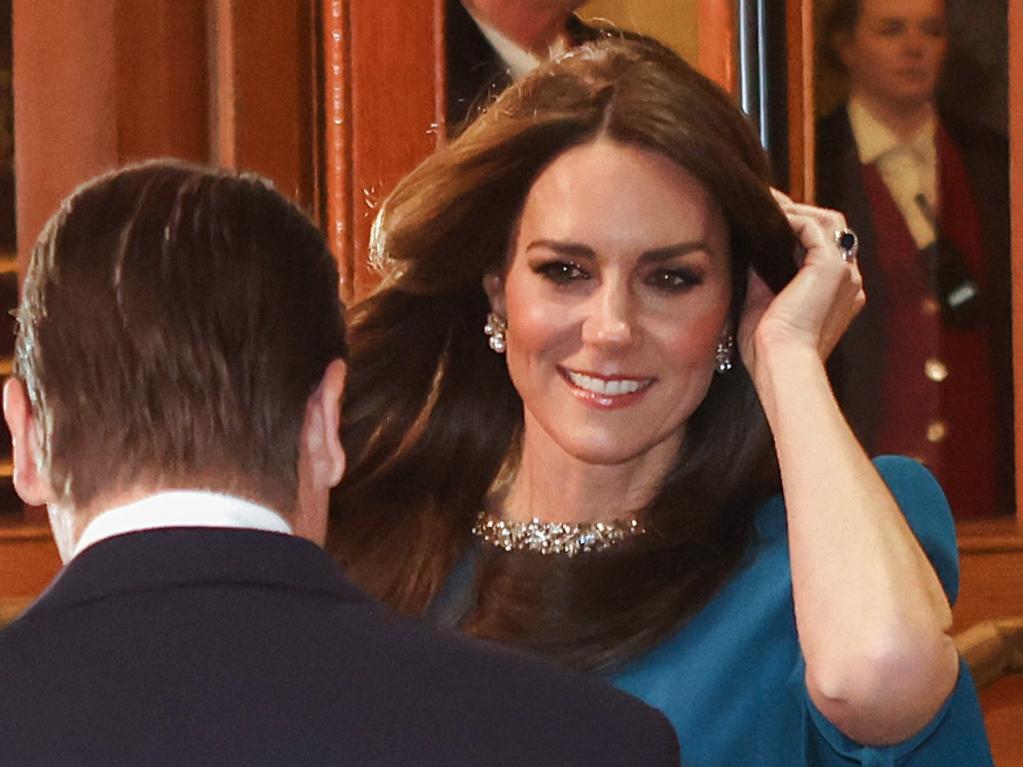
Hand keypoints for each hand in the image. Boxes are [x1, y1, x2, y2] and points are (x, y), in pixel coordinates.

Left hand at [738, 190, 865, 376]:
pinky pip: (816, 227)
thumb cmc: (767, 346)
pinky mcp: (833, 267)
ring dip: (797, 210)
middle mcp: (849, 281)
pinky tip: (769, 218)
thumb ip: (763, 272)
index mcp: (837, 295)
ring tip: (766, 204)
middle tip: (766, 202)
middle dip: (799, 213)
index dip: (797, 230)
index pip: (823, 248)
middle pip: (831, 230)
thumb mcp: (763, 301)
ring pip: (829, 223)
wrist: (779, 362)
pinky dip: (792, 218)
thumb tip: (750, 245)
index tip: (767, 220)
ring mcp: (846, 273)